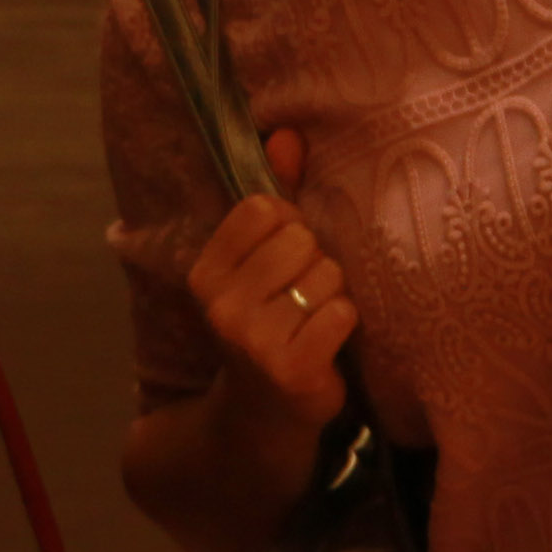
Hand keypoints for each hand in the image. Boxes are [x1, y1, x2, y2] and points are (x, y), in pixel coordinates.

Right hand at [188, 128, 362, 434]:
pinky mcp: (290, 368)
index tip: (284, 261)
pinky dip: (345, 324)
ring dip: (333, 295)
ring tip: (314, 321)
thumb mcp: (258, 264)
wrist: (261, 417)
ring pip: (327, 276)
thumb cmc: (268, 326)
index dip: (290, 228)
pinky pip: (342, 313)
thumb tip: (286, 134)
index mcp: (206, 271)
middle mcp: (221, 304)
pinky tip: (326, 343)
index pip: (265, 210)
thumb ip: (275, 198)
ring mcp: (253, 339)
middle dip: (316, 265)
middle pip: (301, 241)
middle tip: (302, 298)